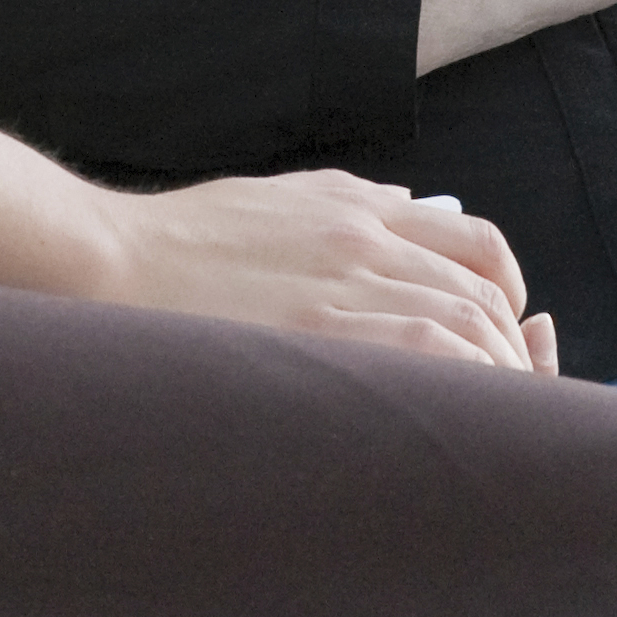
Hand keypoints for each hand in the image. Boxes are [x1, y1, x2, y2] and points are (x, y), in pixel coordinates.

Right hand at [96, 171, 560, 373]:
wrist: (108, 260)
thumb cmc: (183, 239)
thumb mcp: (279, 197)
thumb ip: (351, 205)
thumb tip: (412, 209)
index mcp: (357, 208)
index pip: (477, 247)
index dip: (506, 295)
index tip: (504, 332)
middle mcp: (362, 241)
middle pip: (480, 296)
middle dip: (508, 349)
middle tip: (503, 394)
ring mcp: (341, 288)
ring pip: (462, 328)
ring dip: (490, 376)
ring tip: (484, 419)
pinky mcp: (315, 334)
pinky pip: (422, 355)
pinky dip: (455, 385)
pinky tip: (449, 417)